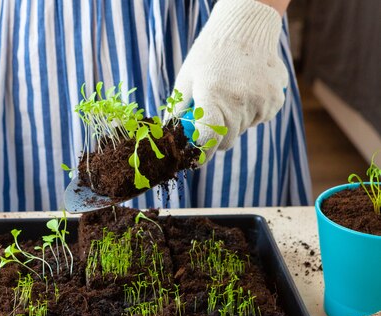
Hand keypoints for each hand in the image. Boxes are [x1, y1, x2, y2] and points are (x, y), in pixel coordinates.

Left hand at [173, 0, 288, 161]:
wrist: (245, 29)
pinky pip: (259, 119)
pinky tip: (246, 90)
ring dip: (234, 121)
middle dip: (216, 137)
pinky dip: (251, 112)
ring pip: (243, 130)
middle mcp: (239, 102)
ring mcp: (261, 101)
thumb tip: (169, 137)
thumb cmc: (209, 55)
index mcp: (213, 97)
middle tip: (210, 119)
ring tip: (230, 94)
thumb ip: (177, 110)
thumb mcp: (186, 79)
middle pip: (226, 140)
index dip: (201, 153)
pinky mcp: (275, 100)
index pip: (208, 141)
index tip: (196, 157)